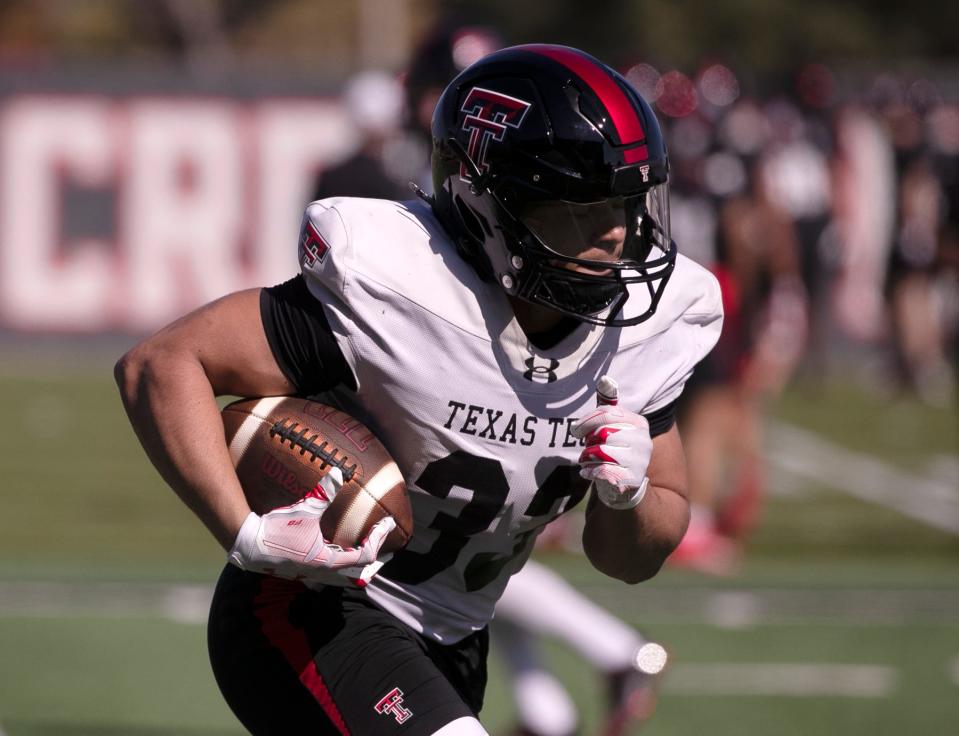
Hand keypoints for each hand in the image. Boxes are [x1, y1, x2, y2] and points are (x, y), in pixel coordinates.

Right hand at [228, 468, 395, 586]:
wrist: (248, 546)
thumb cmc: (276, 530)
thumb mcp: (303, 509)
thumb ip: (323, 492)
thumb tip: (338, 470)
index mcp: (328, 561)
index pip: (365, 554)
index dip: (379, 538)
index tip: (386, 524)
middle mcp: (323, 573)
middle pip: (360, 572)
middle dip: (376, 558)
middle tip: (387, 543)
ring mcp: (313, 575)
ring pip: (346, 576)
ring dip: (360, 564)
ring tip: (370, 549)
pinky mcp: (305, 572)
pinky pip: (333, 573)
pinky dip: (344, 564)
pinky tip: (341, 550)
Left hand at [571, 376, 651, 509]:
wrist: (627, 487)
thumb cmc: (615, 451)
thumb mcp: (613, 427)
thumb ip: (608, 406)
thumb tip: (606, 379)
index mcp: (638, 423)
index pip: (607, 413)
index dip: (586, 422)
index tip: (576, 430)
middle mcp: (643, 440)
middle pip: (601, 432)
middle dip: (588, 442)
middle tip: (587, 449)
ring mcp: (640, 460)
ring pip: (600, 452)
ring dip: (587, 458)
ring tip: (589, 461)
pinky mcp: (632, 479)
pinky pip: (602, 470)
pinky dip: (590, 472)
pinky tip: (590, 473)